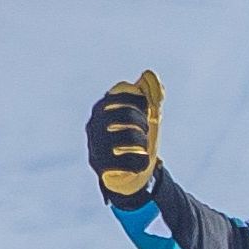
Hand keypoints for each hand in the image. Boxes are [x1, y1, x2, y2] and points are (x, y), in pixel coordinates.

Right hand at [86, 70, 163, 206]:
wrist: (131, 174)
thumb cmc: (138, 139)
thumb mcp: (149, 116)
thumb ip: (153, 94)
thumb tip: (149, 74)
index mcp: (104, 107)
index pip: (123, 91)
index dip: (141, 100)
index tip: (145, 109)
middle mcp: (95, 123)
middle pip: (126, 113)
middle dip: (143, 122)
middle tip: (145, 130)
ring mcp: (95, 144)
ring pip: (128, 136)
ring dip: (143, 143)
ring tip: (141, 147)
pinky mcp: (100, 166)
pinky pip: (127, 160)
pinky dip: (140, 161)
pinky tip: (139, 162)